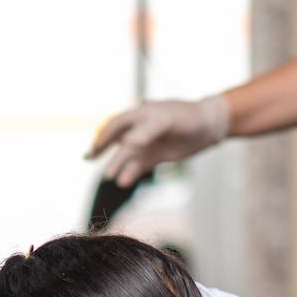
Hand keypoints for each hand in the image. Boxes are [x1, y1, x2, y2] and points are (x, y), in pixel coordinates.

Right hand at [89, 95, 231, 186]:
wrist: (209, 126)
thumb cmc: (187, 117)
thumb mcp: (168, 120)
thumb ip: (148, 131)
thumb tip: (128, 143)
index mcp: (140, 115)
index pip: (116, 125)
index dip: (103, 135)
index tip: (94, 147)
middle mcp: (140, 129)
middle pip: (117, 140)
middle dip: (102, 149)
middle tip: (88, 158)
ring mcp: (148, 143)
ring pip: (128, 156)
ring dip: (118, 165)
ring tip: (110, 176)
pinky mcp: (157, 156)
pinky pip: (140, 166)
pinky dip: (131, 173)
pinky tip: (124, 182)